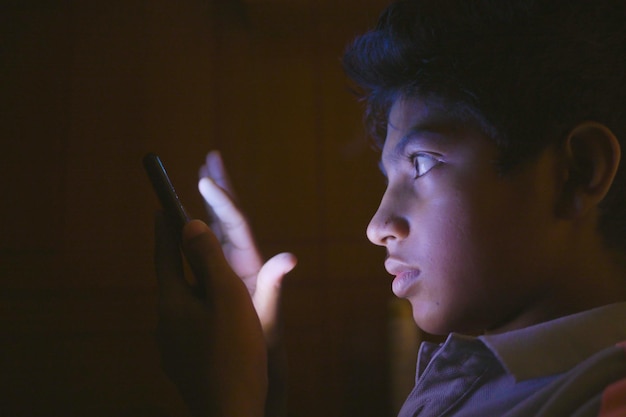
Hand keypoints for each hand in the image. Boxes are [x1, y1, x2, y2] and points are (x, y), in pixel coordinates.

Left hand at [154, 214, 266, 416]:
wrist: (231, 411)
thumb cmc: (234, 352)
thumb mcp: (227, 297)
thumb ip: (208, 258)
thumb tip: (189, 224)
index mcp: (172, 301)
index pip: (164, 254)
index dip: (165, 228)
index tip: (162, 205)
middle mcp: (165, 322)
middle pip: (172, 278)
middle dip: (181, 253)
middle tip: (188, 231)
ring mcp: (172, 345)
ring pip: (182, 303)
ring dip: (192, 283)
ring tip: (208, 272)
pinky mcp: (184, 362)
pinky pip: (190, 324)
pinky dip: (201, 309)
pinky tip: (216, 317)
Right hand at [198, 151, 296, 346]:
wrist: (255, 358)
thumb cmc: (263, 337)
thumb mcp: (268, 311)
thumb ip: (273, 284)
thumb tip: (290, 258)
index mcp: (250, 260)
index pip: (236, 223)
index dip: (222, 200)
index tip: (205, 179)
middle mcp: (239, 256)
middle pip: (228, 214)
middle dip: (221, 186)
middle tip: (212, 157)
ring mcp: (227, 263)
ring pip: (215, 224)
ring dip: (209, 198)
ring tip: (202, 172)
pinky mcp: (215, 273)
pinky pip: (203, 243)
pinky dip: (195, 224)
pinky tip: (185, 213)